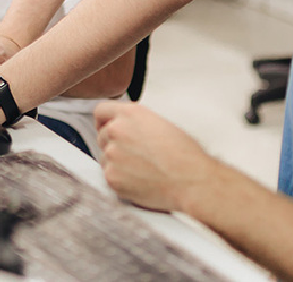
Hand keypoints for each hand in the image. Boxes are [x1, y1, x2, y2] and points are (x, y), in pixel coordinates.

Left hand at [95, 102, 218, 212]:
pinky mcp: (112, 177)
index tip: (108, 127)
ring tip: (140, 168)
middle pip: (102, 135)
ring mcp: (112, 154)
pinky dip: (120, 178)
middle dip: (113, 143)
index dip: (105, 121)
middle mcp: (116, 130)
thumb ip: (135, 121)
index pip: (101, 111)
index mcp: (130, 113)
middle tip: (133, 153)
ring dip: (116, 161)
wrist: (191, 180)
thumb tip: (125, 127)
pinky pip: (109, 175)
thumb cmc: (184, 153)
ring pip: (104, 156)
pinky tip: (139, 179)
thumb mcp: (160, 123)